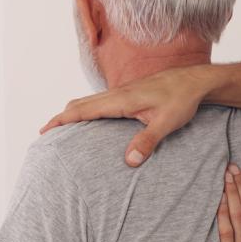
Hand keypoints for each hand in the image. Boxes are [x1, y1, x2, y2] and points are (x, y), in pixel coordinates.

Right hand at [39, 65, 212, 165]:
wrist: (195, 81)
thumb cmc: (182, 99)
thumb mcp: (166, 122)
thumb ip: (147, 141)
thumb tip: (129, 161)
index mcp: (122, 99)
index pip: (84, 109)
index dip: (62, 120)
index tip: (45, 130)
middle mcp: (118, 93)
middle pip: (81, 103)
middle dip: (61, 117)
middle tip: (45, 133)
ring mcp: (123, 91)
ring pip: (90, 100)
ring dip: (73, 112)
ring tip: (62, 128)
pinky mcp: (130, 93)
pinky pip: (101, 100)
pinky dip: (88, 109)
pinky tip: (91, 120)